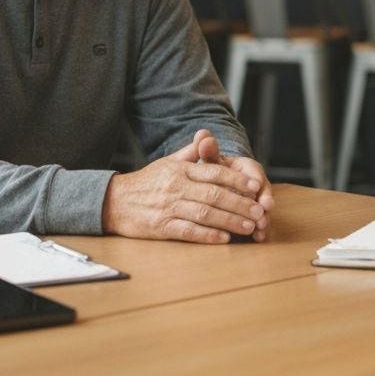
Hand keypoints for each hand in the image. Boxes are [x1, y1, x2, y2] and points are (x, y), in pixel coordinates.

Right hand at [102, 130, 271, 243]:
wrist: (115, 201)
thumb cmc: (146, 182)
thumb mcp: (168, 162)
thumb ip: (190, 152)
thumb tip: (206, 136)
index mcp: (181, 170)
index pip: (214, 172)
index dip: (237, 179)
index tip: (255, 186)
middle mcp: (176, 187)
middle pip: (214, 194)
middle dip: (239, 203)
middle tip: (259, 211)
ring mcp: (169, 207)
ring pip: (205, 213)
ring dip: (229, 221)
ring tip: (249, 227)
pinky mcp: (162, 227)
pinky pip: (188, 231)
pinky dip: (207, 235)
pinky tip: (224, 239)